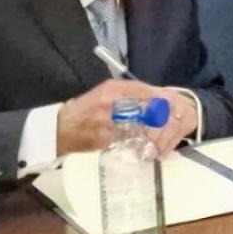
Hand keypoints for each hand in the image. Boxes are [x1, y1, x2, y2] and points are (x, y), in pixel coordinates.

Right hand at [56, 79, 198, 156]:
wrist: (59, 129)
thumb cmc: (84, 110)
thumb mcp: (104, 93)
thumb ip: (128, 93)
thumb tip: (157, 96)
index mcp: (111, 88)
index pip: (144, 89)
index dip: (161, 97)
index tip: (173, 102)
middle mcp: (110, 102)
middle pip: (146, 106)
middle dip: (161, 115)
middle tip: (171, 120)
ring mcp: (107, 120)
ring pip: (140, 125)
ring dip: (153, 131)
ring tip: (161, 135)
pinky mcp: (105, 138)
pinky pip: (128, 140)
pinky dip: (139, 143)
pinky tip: (146, 145)